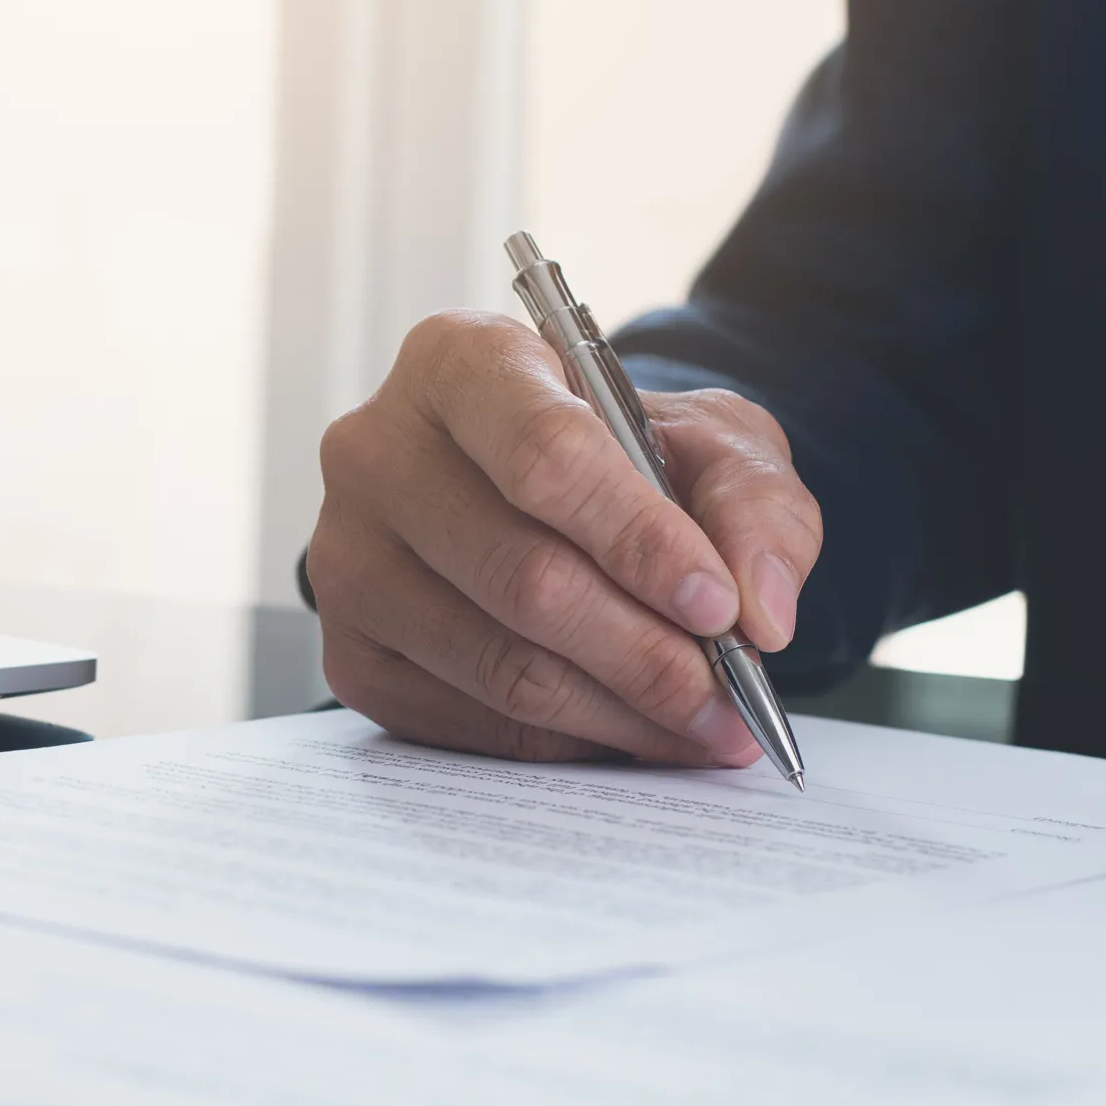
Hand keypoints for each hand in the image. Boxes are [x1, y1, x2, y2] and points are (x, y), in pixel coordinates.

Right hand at [307, 310, 821, 764]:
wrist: (531, 497)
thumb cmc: (617, 456)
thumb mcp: (709, 441)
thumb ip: (753, 504)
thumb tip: (760, 609)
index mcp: (458, 362)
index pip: (544, 456)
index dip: (638, 541)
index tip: (717, 607)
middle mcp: (375, 451)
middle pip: (522, 576)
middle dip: (645, 653)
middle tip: (728, 699)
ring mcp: (345, 556)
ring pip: (497, 662)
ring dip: (617, 712)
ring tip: (700, 727)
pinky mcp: (347, 649)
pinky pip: (466, 721)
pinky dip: (561, 742)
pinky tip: (623, 729)